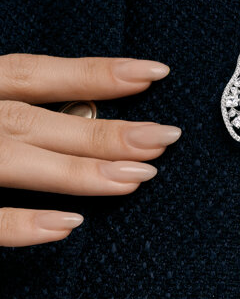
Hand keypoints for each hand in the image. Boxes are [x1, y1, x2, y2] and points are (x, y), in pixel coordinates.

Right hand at [0, 54, 180, 246]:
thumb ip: (19, 102)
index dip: (96, 73)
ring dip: (79, 171)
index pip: (37, 73)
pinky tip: (71, 225)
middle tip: (164, 138)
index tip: (155, 73)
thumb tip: (88, 108)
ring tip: (138, 177)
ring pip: (16, 162)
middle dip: (104, 132)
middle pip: (37, 122)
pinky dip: (22, 224)